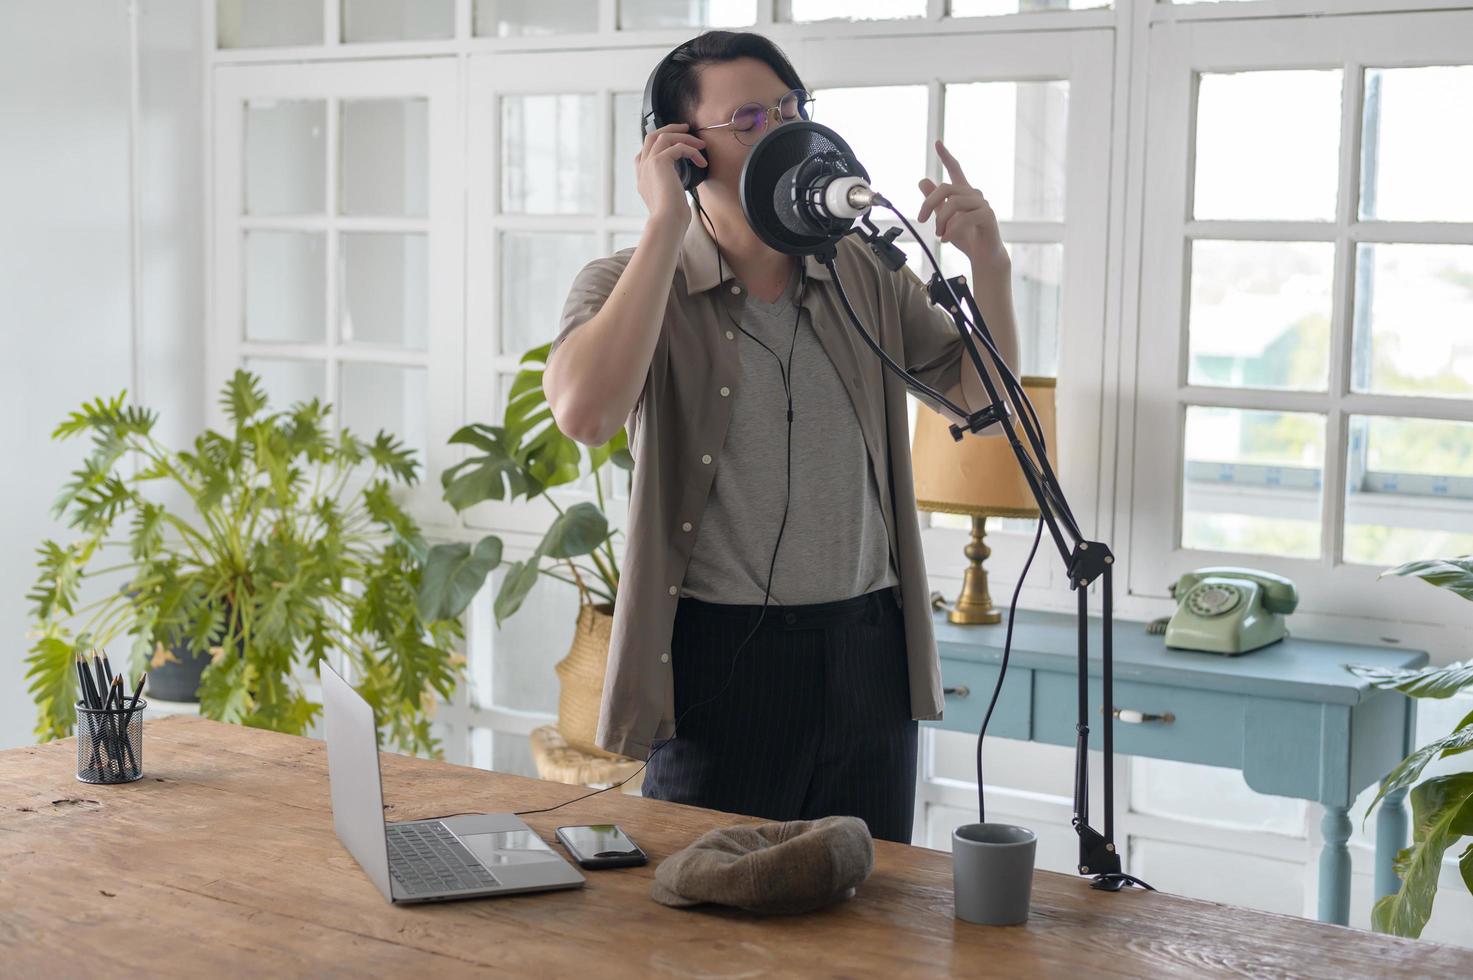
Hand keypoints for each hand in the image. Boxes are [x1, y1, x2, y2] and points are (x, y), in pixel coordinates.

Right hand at [636, 122, 705, 228]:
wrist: (667, 222)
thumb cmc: (671, 216)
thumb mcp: (667, 197)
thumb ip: (669, 184)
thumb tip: (679, 179)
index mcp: (642, 176)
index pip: (644, 151)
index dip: (660, 142)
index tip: (675, 142)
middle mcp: (642, 168)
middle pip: (652, 136)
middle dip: (670, 129)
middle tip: (686, 128)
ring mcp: (648, 164)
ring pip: (664, 137)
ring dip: (684, 137)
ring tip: (700, 144)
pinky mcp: (659, 163)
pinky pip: (677, 147)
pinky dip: (692, 151)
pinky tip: (701, 162)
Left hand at [917, 139, 1007, 274]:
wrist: (984, 257)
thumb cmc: (966, 237)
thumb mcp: (945, 219)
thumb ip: (935, 202)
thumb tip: (922, 181)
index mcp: (964, 193)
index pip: (955, 170)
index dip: (946, 156)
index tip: (937, 142)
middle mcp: (974, 195)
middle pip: (946, 188)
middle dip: (929, 203)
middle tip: (921, 220)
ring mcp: (982, 204)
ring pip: (954, 203)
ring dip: (941, 221)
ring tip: (939, 235)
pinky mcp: (988, 216)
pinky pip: (964, 218)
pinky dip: (951, 230)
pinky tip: (946, 240)